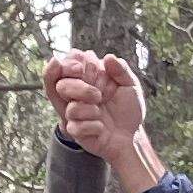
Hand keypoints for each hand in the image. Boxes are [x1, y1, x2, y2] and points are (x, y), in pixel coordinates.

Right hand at [45, 50, 161, 192]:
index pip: (65, 67)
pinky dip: (93, 126)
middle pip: (60, 85)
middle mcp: (75, 95)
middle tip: (98, 95)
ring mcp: (74, 114)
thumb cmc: (127, 108)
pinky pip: (76, 127)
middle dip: (79, 88)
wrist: (132, 134)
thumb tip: (108, 57)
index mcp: (85, 80)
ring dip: (90, 110)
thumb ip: (121, 70)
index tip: (81, 68)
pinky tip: (102, 128)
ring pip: (71, 108)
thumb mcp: (130, 85)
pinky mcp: (75, 131)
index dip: (68, 65)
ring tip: (101, 112)